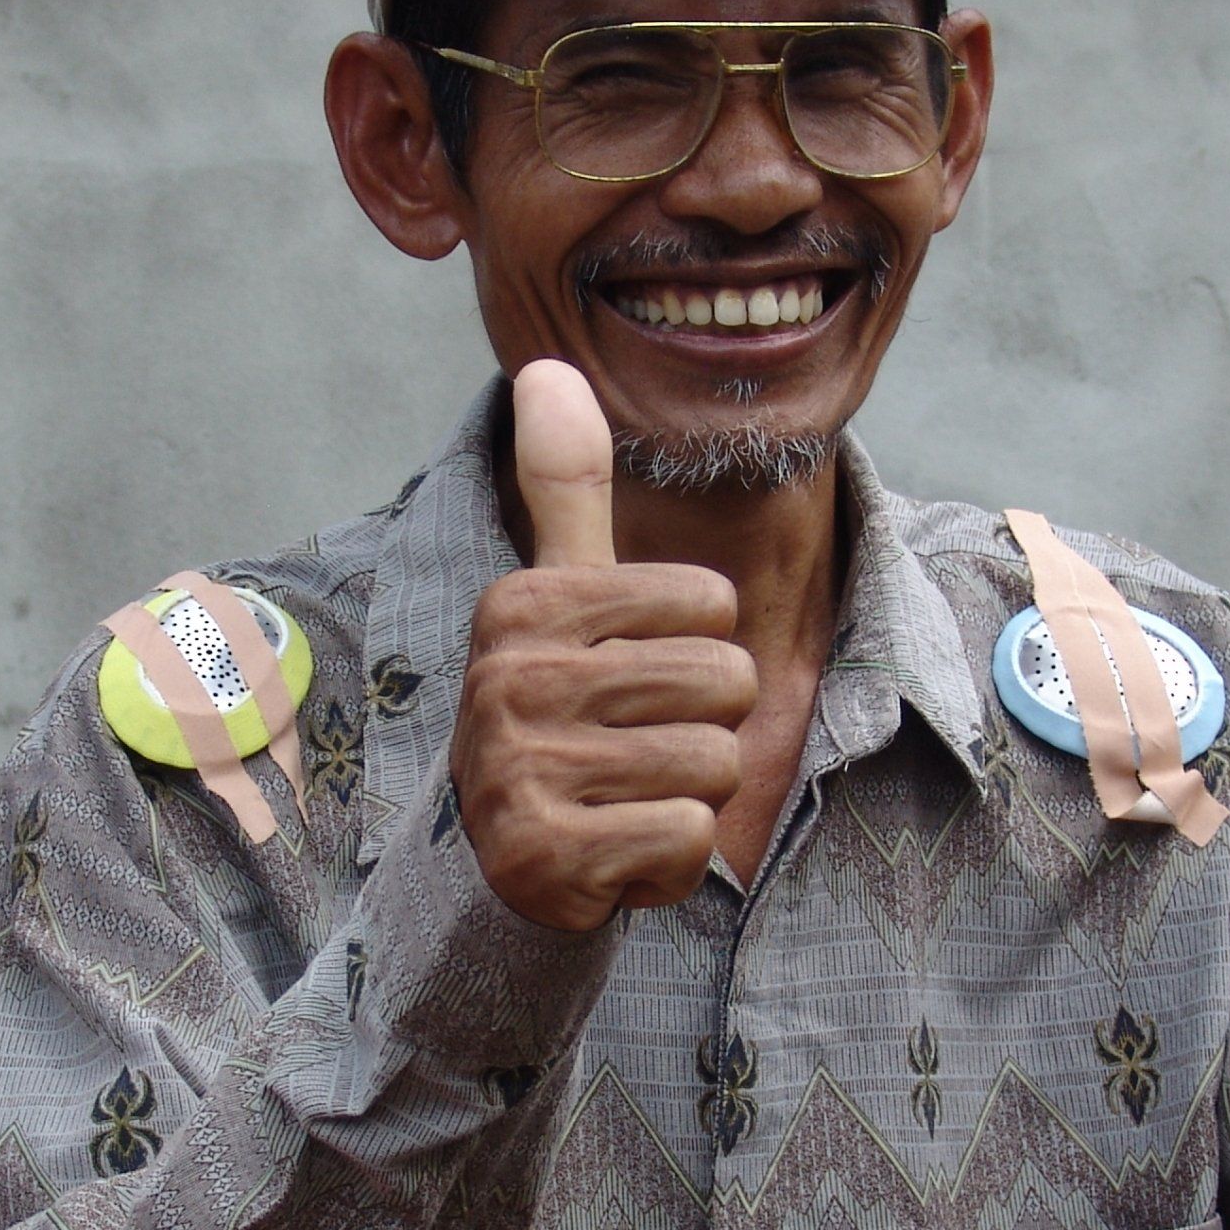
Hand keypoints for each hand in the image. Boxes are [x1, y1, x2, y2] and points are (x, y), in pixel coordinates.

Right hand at [450, 359, 756, 929]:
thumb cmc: (559, 716)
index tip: (634, 680)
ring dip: (691, 795)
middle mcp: (509, 679)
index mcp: (524, 605)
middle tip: (639, 749)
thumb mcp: (563, 596)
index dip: (701, 648)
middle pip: (726, 681)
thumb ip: (566, 486)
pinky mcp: (542, 857)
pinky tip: (617, 855)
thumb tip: (546, 365)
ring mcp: (519, 771)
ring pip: (714, 763)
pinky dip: (670, 859)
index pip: (712, 603)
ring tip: (628, 800)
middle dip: (708, 726)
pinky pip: (686, 838)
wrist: (503, 864)